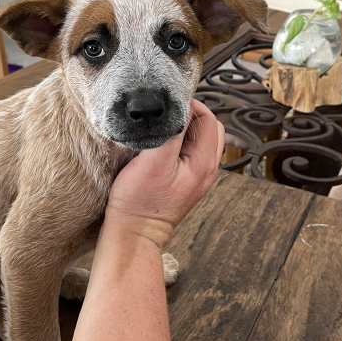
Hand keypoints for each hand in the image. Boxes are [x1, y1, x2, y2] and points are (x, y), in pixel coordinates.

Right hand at [106, 99, 224, 247]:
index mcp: (204, 163)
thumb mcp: (153, 161)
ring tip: (160, 131)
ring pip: (199, 141)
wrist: (132, 233)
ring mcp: (196, 178)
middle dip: (189, 116)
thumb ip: (170, 133)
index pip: (208, 119)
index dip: (188, 107)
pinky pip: (188, 154)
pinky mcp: (184, 183)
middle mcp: (206, 170)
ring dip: (183, 130)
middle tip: (164, 117)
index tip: (165, 107)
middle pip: (209, 129)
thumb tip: (178, 110)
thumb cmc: (139, 200)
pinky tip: (159, 147)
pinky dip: (178, 144)